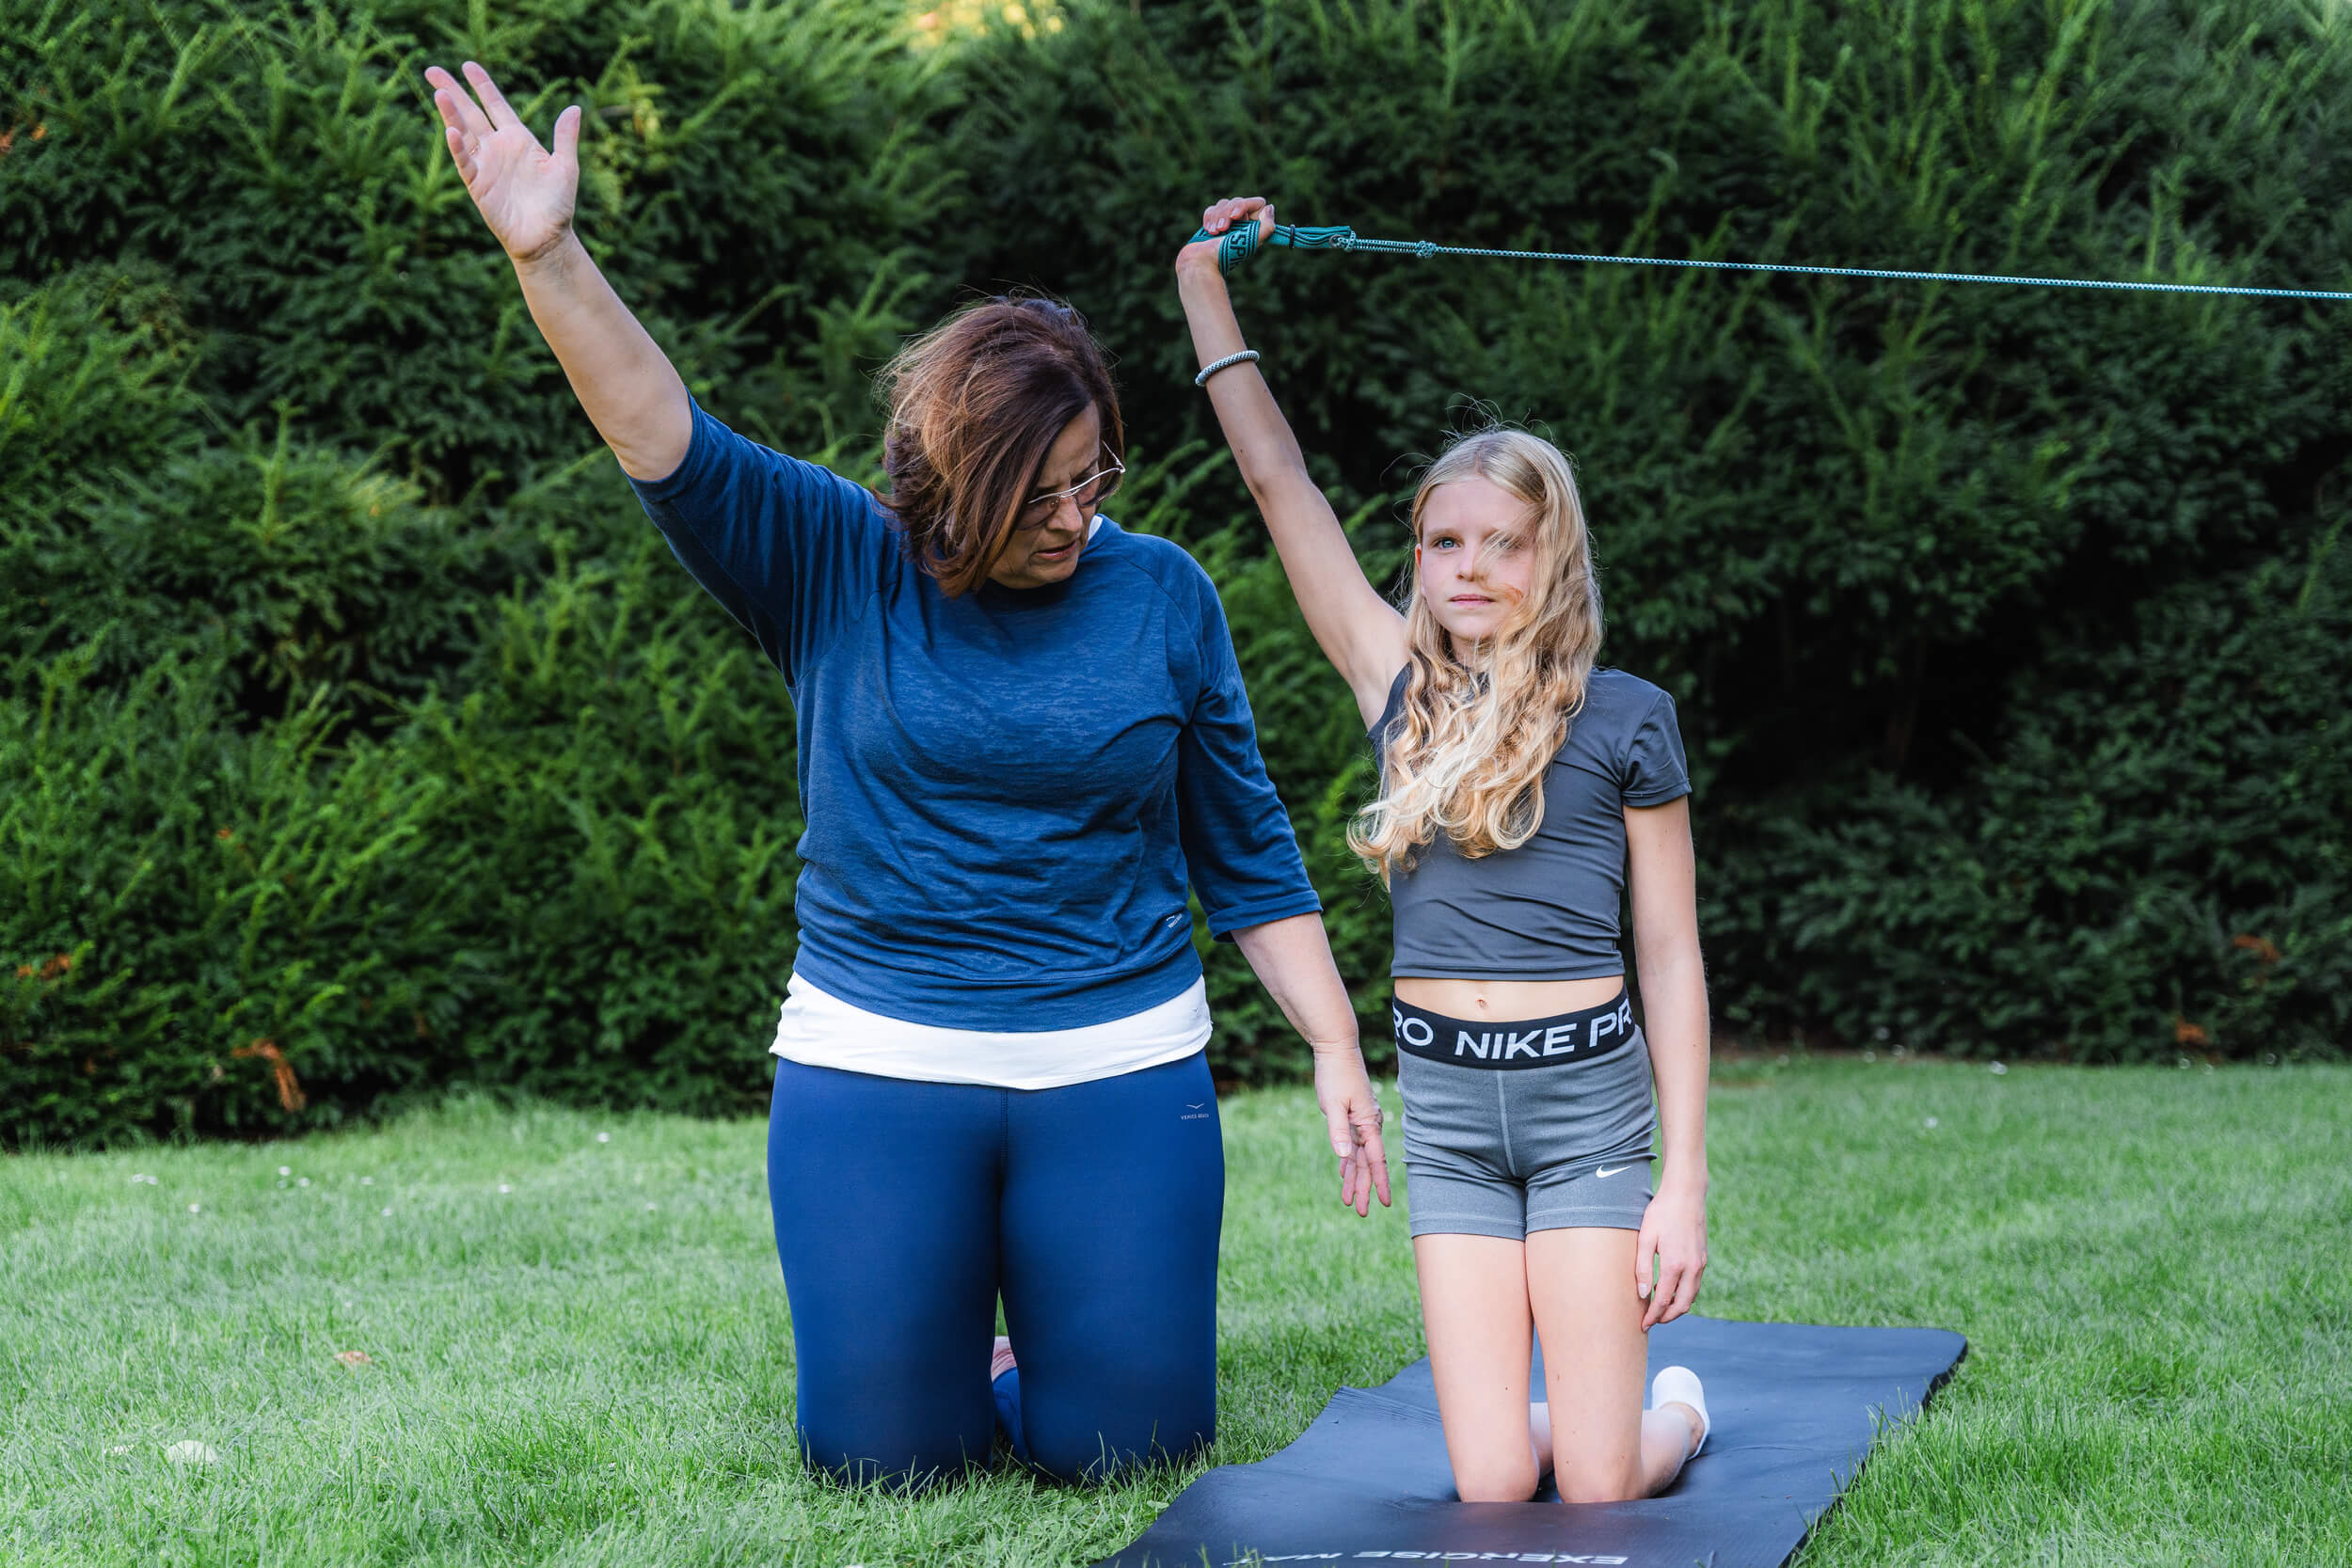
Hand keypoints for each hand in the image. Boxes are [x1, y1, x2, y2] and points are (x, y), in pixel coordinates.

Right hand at [425, 62, 580, 263]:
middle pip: (471, 113)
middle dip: (453, 91)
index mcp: (518, 139)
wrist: (547, 238)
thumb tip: (574, 107)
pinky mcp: (478, 185)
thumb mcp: (565, 166)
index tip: (468, 66)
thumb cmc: (558, 205)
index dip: (482, 85)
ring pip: (463, 132)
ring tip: (439, 92)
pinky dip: (458, 147)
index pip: (495, 105)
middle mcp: (498, 148)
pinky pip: (465, 162)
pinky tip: (451, 131)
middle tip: (432, 70)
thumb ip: (565, 137)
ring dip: (450, 113)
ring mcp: (486, 165)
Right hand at [1176, 195, 1276, 275]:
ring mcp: (1227, 222)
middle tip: (1222, 229)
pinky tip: (1209, 231)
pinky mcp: (1213, 222)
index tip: (1236, 217)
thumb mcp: (1252, 241)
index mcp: (1255, 228)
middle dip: (1227, 213)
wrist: (1202, 261)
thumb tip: (1269, 208)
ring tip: (1215, 232)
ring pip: (1224, 203)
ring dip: (1217, 217)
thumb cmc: (1226, 252)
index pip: (1257, 203)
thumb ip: (1267, 226)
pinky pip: (1212, 209)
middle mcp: (1243, 224)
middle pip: (1238, 201)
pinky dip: (1209, 219)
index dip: (1245, 205)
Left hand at [1312, 1046, 1392, 1216]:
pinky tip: (1344, 1172)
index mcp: (1368, 1124)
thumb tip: (1343, 1157)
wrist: (1336, 1049)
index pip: (1375, 1160)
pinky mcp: (1351, 1117)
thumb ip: (1338, 1131)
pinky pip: (1351, 1145)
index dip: (1379, 1183)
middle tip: (1361, 1212)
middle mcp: (1368, 1125)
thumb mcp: (1333, 1105)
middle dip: (1364, 1188)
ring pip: (1358, 1157)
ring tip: (1350, 1201)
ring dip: (1354, 1178)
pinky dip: (1348, 1160)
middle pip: (1367, 1164)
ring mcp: (1360, 1121)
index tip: (1384, 1203)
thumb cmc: (1335, 1074)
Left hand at [1635, 1180, 1706, 1327]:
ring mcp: (1700, 1264)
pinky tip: (1671, 1291)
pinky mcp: (1703, 1258)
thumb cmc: (1661, 1213)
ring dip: (1677, 1308)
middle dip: (1666, 1317)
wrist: (1686, 1195)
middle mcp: (1692, 1268)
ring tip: (1660, 1310)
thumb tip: (1641, 1294)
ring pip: (1691, 1297)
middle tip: (1651, 1321)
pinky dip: (1684, 1295)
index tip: (1642, 1325)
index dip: (1652, 1316)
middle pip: (1682, 1305)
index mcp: (1674, 1265)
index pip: (1663, 1300)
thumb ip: (1642, 1267)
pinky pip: (1695, 1285)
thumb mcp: (1645, 1238)